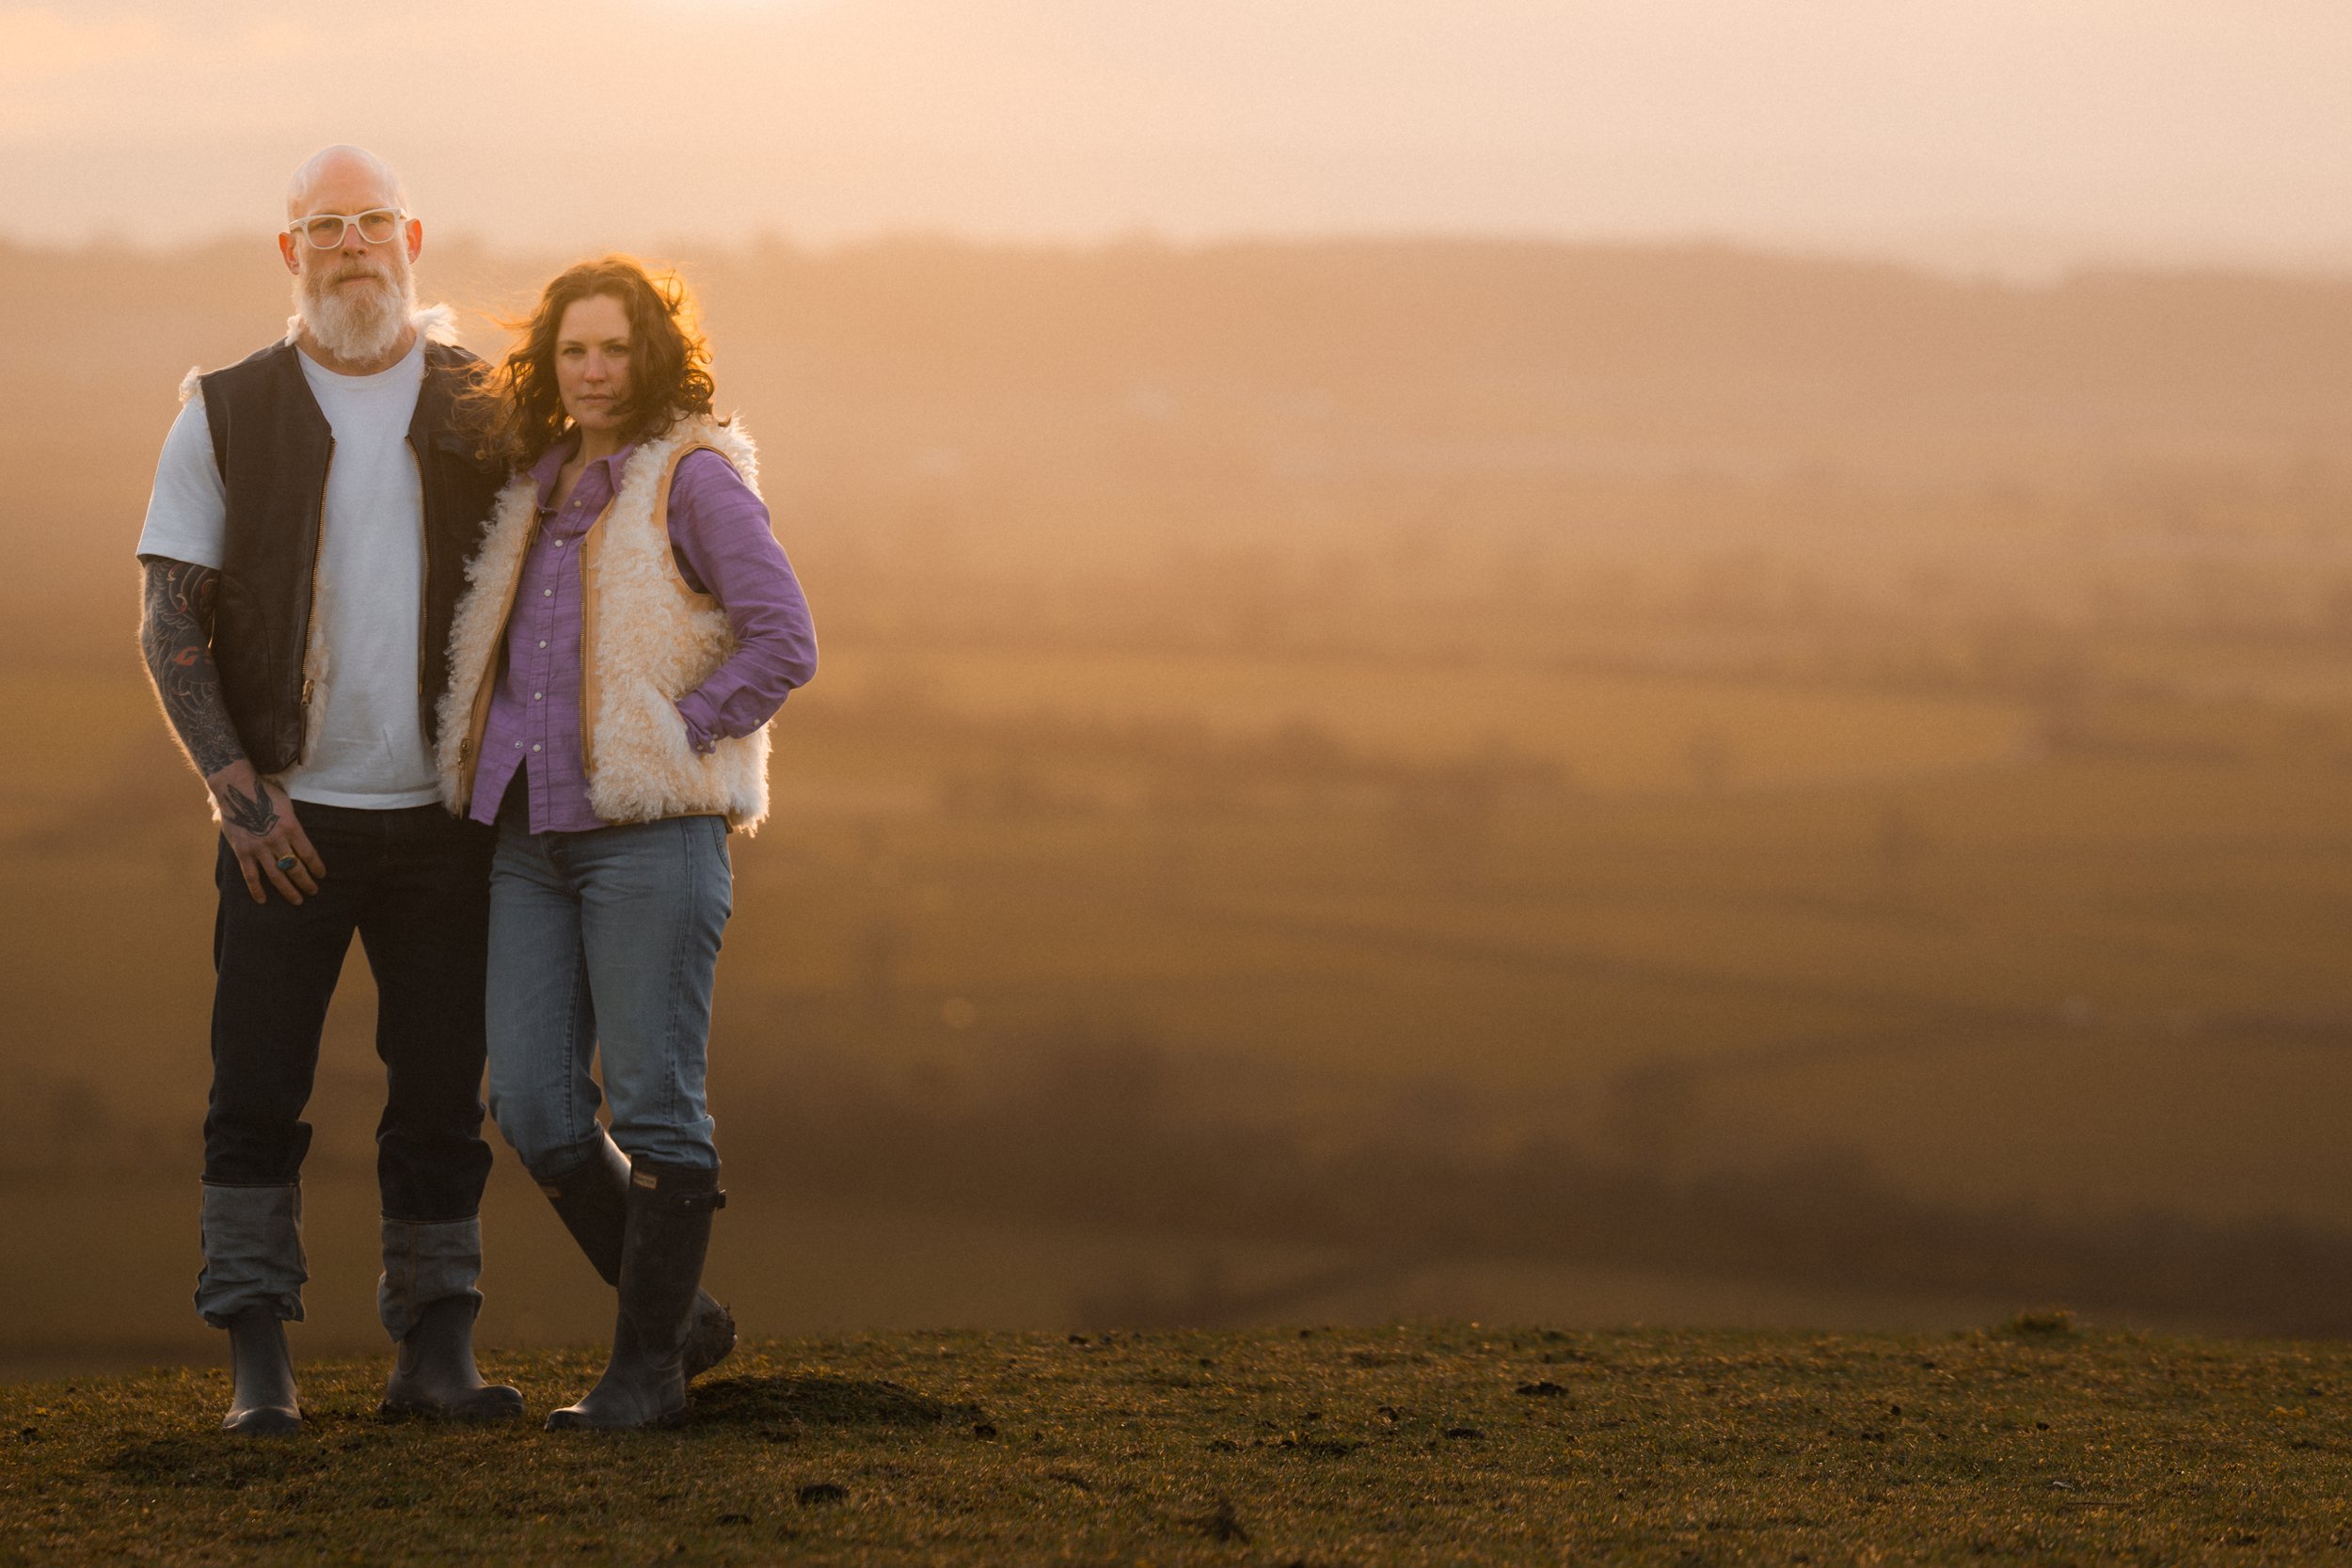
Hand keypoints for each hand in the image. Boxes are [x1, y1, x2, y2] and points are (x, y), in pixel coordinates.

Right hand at [206, 761, 325, 904]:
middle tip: (313, 891)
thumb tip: (300, 838)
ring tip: (297, 900)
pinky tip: (263, 900)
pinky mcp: (243, 851)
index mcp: (292, 827)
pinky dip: (256, 889)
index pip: (309, 853)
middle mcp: (277, 840)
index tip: (322, 875)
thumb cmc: (264, 793)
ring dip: (288, 890)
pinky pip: (250, 875)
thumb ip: (293, 824)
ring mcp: (259, 847)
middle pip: (295, 868)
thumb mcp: (287, 805)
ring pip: (276, 875)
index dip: (317, 867)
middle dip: (306, 882)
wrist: (236, 788)